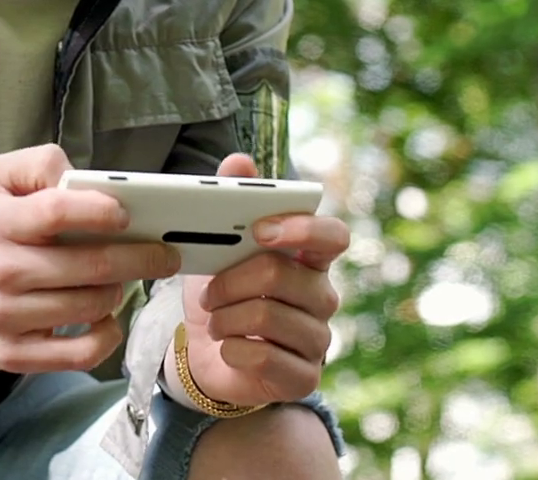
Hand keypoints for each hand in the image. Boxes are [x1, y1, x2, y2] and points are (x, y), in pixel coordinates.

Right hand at [0, 145, 182, 373]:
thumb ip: (40, 165)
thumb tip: (86, 181)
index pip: (57, 212)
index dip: (100, 211)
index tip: (126, 215)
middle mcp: (0, 271)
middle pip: (90, 267)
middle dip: (139, 258)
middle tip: (163, 253)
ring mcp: (7, 317)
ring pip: (91, 307)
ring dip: (119, 291)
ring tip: (121, 278)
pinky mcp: (14, 355)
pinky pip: (80, 353)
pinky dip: (107, 336)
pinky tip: (108, 317)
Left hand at [177, 154, 347, 406]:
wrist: (204, 356)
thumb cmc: (222, 295)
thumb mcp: (217, 245)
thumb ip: (231, 199)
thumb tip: (240, 160)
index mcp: (310, 258)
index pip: (333, 235)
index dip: (301, 229)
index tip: (260, 230)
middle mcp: (322, 296)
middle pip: (281, 274)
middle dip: (230, 281)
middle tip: (207, 292)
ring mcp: (317, 338)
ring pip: (266, 315)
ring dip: (225, 317)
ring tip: (215, 321)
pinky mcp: (304, 376)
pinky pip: (264, 356)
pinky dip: (232, 349)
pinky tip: (228, 348)